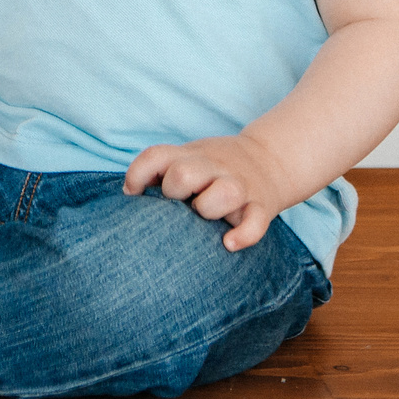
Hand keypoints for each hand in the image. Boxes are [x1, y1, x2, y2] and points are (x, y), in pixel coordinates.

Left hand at [124, 133, 296, 251]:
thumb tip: (127, 194)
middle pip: (184, 174)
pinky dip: (243, 235)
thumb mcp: (188, 157)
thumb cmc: (214, 167)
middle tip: (179, 204)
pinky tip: (228, 243)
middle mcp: (214, 168)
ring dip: (207, 208)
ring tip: (203, 217)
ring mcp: (240, 186)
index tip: (134, 193)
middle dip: (174, 192)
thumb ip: (159, 169)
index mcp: (191, 156)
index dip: (137, 175)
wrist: (271, 158)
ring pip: (224, 192)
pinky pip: (255, 223)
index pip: (156, 156)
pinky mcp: (261, 207)